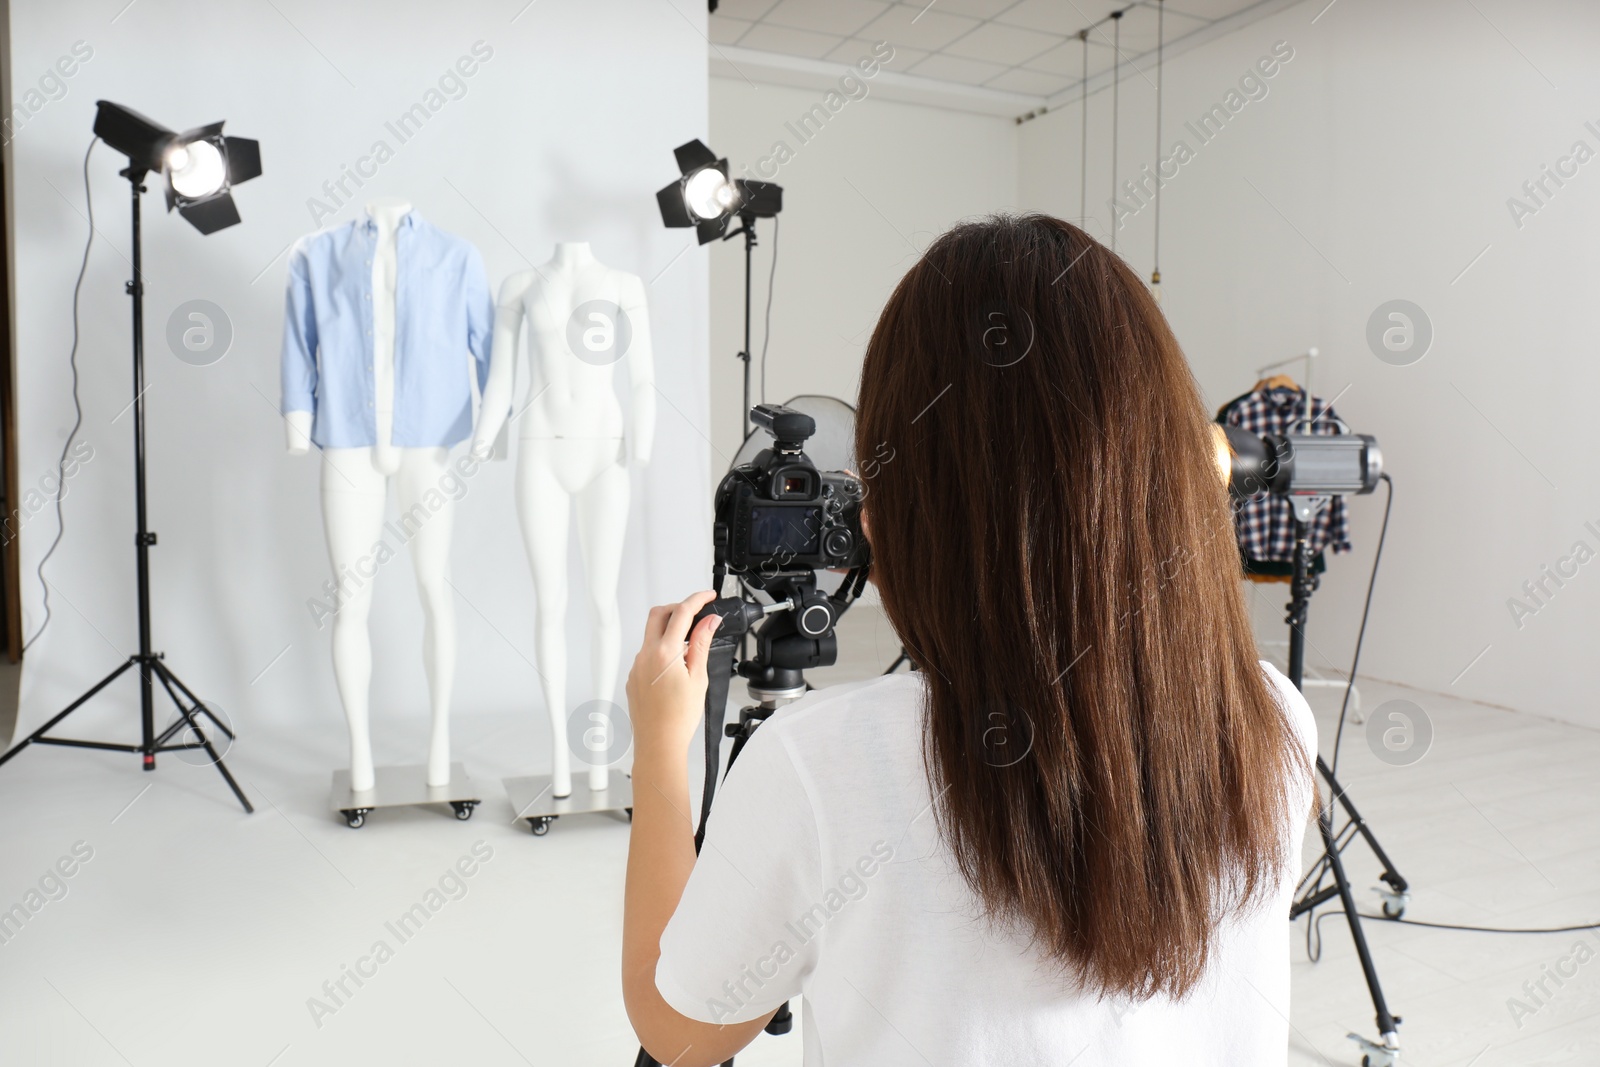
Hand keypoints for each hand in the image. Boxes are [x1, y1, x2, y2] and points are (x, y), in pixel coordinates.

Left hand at [625, 591, 721, 761]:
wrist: (658, 743)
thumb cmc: (678, 718)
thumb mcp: (698, 677)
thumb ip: (701, 644)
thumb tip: (709, 622)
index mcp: (664, 653)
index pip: (682, 613)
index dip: (697, 600)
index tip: (708, 596)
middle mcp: (645, 655)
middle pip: (659, 614)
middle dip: (678, 608)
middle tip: (697, 614)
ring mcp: (636, 666)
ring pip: (652, 635)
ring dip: (670, 631)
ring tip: (690, 648)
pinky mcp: (633, 677)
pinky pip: (647, 654)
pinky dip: (662, 650)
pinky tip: (676, 667)